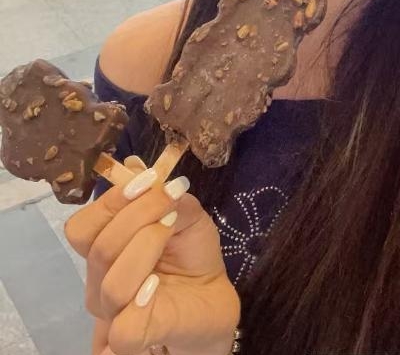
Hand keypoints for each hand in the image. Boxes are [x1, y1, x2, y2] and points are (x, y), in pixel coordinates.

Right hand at [65, 158, 239, 354]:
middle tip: (171, 203)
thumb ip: (160, 193)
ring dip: (146, 246)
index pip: (82, 228)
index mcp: (106, 248)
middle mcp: (100, 280)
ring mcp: (113, 313)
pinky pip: (123, 327)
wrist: (214, 298)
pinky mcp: (132, 340)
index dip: (110, 201)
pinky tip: (159, 284)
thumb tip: (133, 165)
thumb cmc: (192, 255)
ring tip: (172, 232)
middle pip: (98, 247)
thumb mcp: (185, 214)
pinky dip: (141, 299)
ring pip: (112, 282)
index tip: (148, 180)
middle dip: (138, 215)